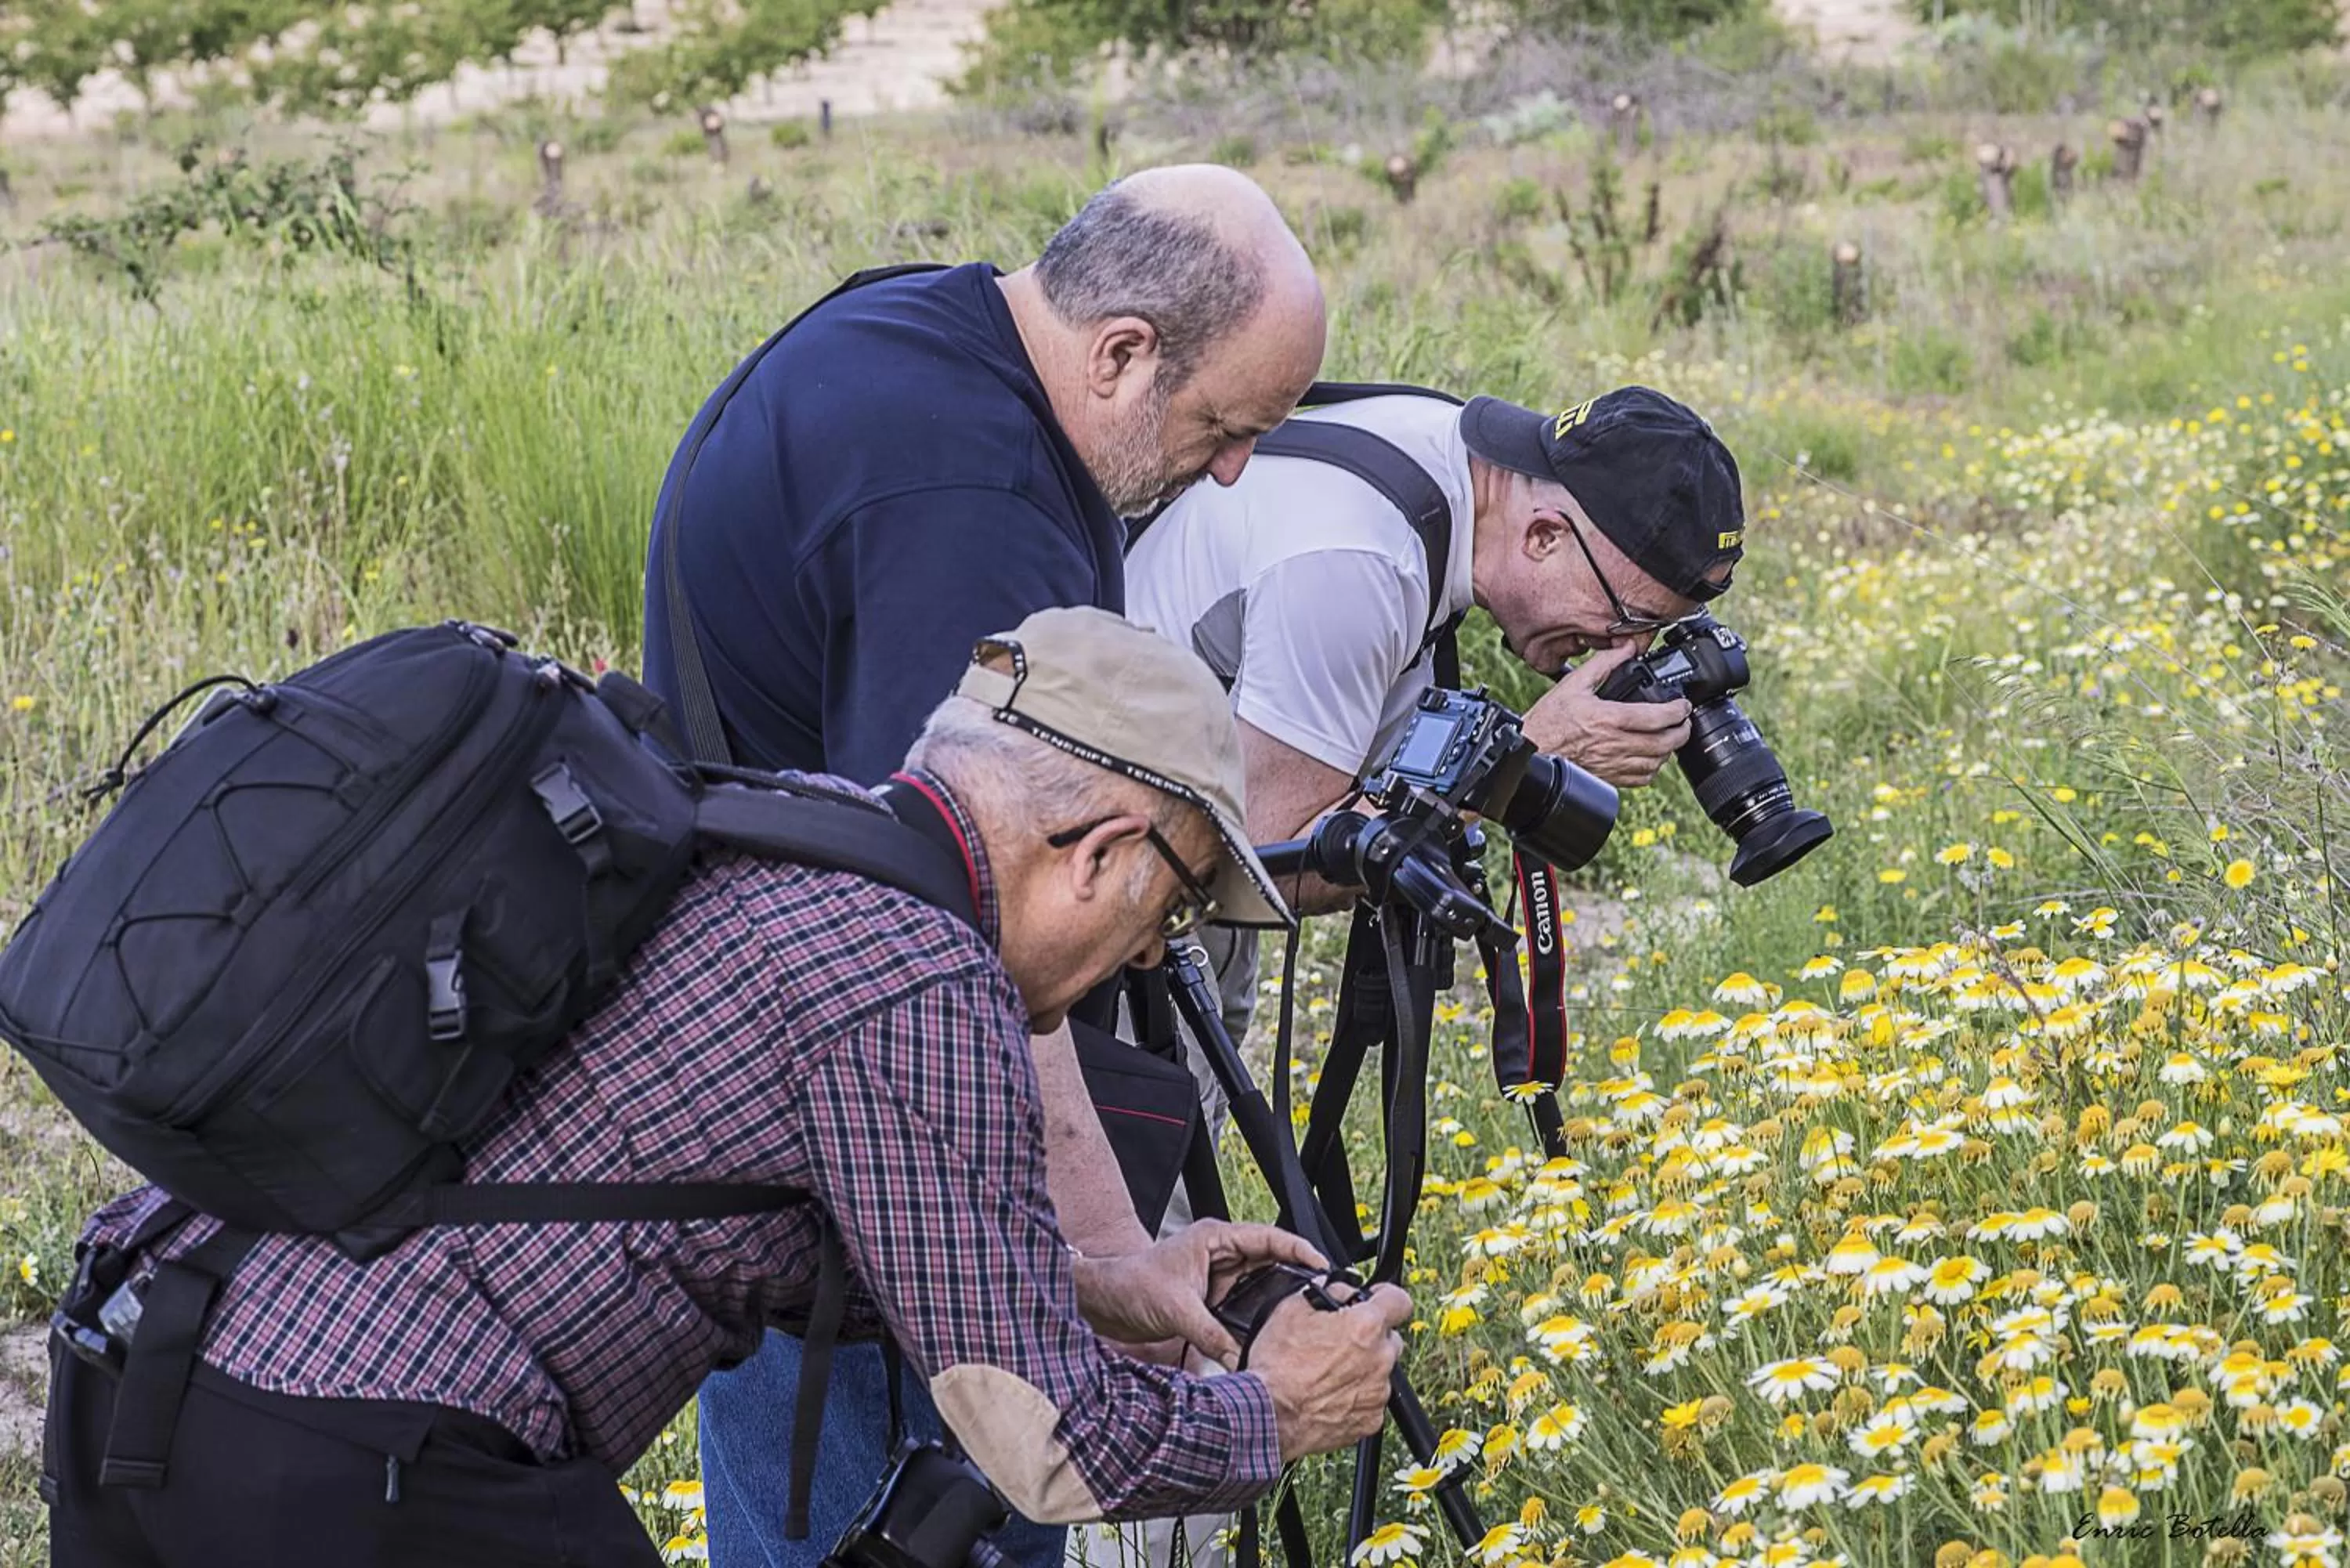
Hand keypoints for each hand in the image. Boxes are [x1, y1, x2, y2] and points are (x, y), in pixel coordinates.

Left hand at [1072, 1221, 1328, 1366]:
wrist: (1103, 1303)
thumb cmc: (1130, 1285)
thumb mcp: (1178, 1309)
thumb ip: (1212, 1336)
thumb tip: (1241, 1360)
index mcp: (1215, 1239)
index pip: (1268, 1238)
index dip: (1299, 1249)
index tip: (1323, 1265)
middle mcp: (1220, 1254)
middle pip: (1271, 1260)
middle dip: (1296, 1275)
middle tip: (1322, 1295)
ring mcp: (1217, 1277)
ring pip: (1259, 1285)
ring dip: (1277, 1298)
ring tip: (1302, 1315)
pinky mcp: (1211, 1300)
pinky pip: (1244, 1306)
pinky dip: (1257, 1318)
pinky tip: (1270, 1333)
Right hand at [1247, 1280, 1411, 1462]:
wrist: (1268, 1416)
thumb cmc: (1277, 1365)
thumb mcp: (1292, 1310)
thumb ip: (1327, 1293)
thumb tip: (1341, 1291)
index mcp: (1365, 1327)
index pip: (1399, 1301)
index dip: (1386, 1297)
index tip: (1375, 1301)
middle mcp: (1380, 1359)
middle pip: (1389, 1338)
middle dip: (1370, 1336)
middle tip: (1340, 1341)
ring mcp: (1378, 1392)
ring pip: (1381, 1370)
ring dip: (1363, 1367)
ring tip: (1329, 1372)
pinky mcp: (1372, 1420)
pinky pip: (1371, 1400)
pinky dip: (1356, 1396)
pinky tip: (1330, 1394)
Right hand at [1521, 642, 1690, 787]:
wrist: (1532, 751)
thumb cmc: (1549, 720)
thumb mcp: (1574, 684)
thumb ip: (1603, 664)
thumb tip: (1627, 647)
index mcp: (1608, 718)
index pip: (1656, 717)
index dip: (1678, 711)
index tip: (1683, 705)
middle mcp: (1614, 744)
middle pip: (1663, 743)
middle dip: (1681, 732)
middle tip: (1684, 721)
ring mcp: (1613, 764)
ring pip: (1656, 762)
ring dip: (1670, 750)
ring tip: (1670, 737)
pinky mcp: (1608, 777)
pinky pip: (1642, 778)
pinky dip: (1653, 768)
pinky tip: (1651, 757)